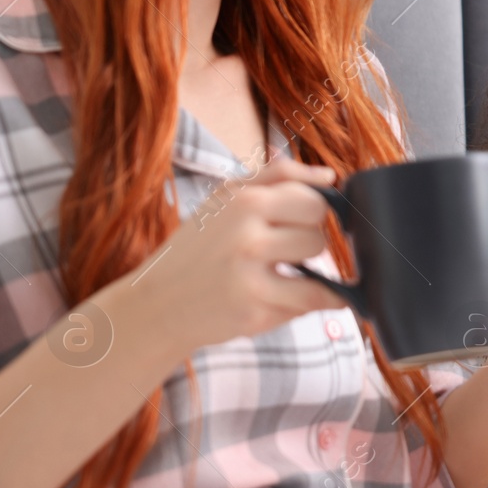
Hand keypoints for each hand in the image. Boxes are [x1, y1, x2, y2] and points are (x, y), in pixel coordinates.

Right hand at [105, 156, 346, 364]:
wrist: (157, 304)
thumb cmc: (198, 247)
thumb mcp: (225, 198)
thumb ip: (278, 177)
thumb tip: (329, 175)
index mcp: (243, 201)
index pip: (314, 202)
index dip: (310, 215)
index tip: (294, 224)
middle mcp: (247, 236)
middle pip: (317, 236)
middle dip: (306, 243)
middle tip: (281, 252)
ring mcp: (251, 277)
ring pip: (319, 268)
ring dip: (310, 273)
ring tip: (280, 273)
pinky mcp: (255, 311)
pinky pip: (309, 301)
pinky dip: (320, 300)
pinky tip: (312, 297)